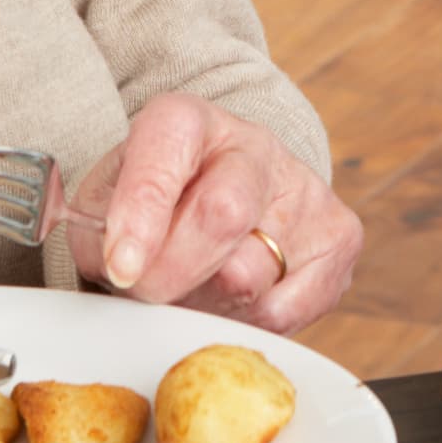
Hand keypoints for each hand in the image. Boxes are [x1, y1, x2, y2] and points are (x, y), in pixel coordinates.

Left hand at [75, 96, 361, 330]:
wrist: (222, 196)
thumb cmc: (155, 208)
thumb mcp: (105, 207)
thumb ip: (101, 235)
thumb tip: (126, 268)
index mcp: (188, 122)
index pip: (165, 156)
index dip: (140, 215)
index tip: (122, 267)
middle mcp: (254, 145)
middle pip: (222, 213)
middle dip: (173, 272)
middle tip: (148, 291)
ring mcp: (305, 188)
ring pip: (251, 275)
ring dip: (207, 302)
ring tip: (193, 287)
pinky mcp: (340, 236)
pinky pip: (285, 309)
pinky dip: (246, 320)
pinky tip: (232, 298)